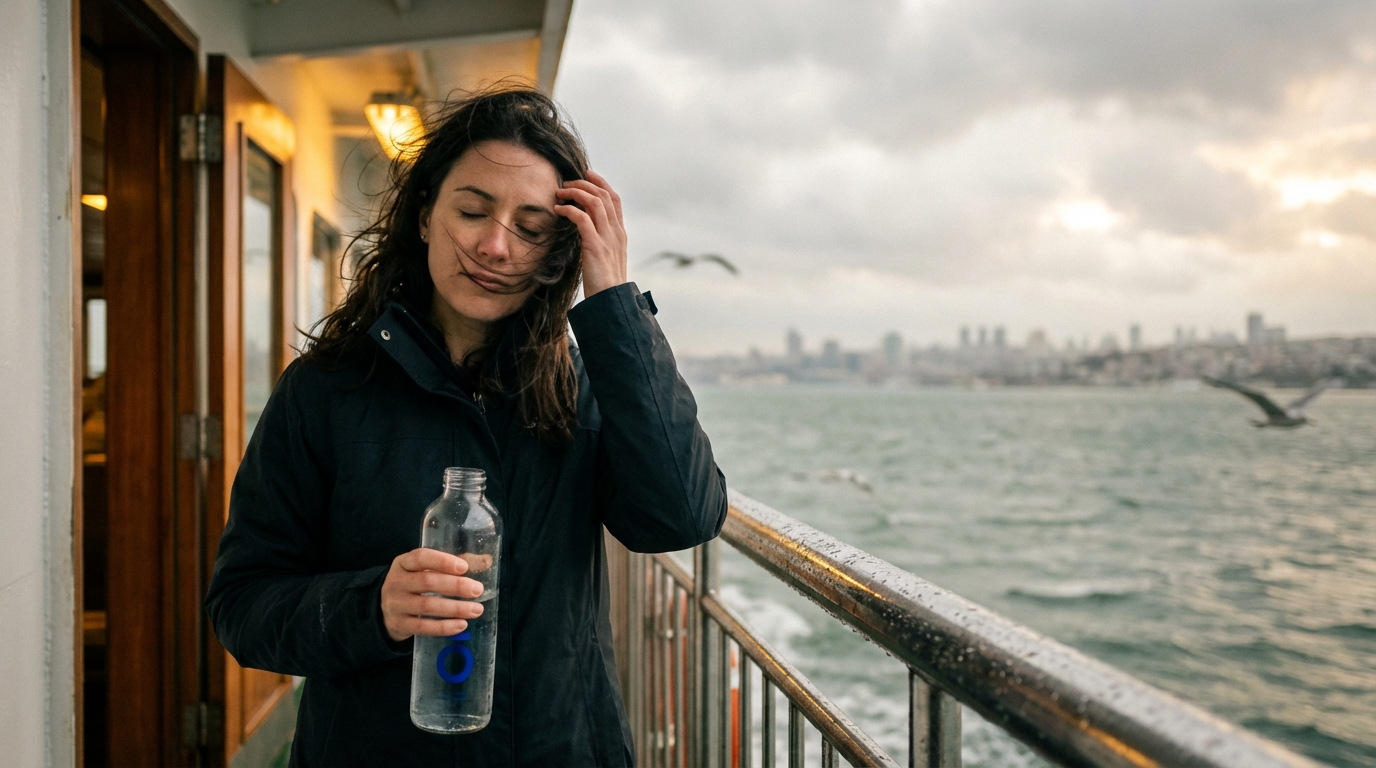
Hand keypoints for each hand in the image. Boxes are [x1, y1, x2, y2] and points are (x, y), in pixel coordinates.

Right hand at [380, 548, 485, 642]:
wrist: (382, 610)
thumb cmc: (412, 584)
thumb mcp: (424, 570)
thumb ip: (453, 564)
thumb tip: (486, 561)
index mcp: (403, 563)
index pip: (420, 557)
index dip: (442, 561)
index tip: (464, 567)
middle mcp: (396, 582)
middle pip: (427, 582)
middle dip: (455, 586)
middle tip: (477, 590)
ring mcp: (395, 605)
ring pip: (427, 606)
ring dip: (455, 608)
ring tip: (476, 610)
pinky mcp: (398, 625)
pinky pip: (423, 627)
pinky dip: (444, 627)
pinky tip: (461, 625)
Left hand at [554, 170, 627, 296]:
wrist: (612, 302)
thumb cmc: (605, 284)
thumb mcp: (607, 259)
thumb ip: (601, 242)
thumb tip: (586, 231)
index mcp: (620, 234)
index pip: (614, 199)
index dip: (601, 183)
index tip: (586, 174)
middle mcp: (616, 232)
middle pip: (604, 195)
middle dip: (584, 183)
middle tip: (566, 183)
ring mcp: (607, 239)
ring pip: (594, 202)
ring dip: (575, 192)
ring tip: (560, 192)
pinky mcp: (595, 246)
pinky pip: (582, 218)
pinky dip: (569, 209)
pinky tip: (558, 210)